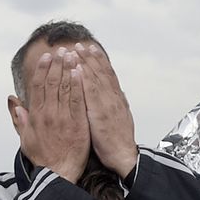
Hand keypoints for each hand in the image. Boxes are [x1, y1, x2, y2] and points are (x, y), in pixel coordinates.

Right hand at [14, 48, 89, 182]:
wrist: (58, 173)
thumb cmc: (42, 157)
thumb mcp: (25, 138)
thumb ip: (19, 118)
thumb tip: (12, 100)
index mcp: (36, 115)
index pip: (38, 86)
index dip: (43, 69)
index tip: (47, 56)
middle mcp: (49, 113)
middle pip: (52, 82)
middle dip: (57, 63)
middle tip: (61, 49)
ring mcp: (63, 117)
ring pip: (65, 88)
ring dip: (68, 69)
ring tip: (72, 54)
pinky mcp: (77, 123)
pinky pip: (78, 100)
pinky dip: (78, 85)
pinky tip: (80, 72)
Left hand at [78, 44, 137, 177]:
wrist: (123, 155)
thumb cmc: (117, 141)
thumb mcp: (120, 118)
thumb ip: (117, 105)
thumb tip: (118, 94)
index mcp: (117, 100)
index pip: (107, 75)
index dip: (99, 61)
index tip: (90, 49)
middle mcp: (113, 98)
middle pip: (101, 72)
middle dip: (90, 57)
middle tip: (80, 45)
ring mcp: (108, 104)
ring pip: (96, 78)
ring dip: (85, 62)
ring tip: (76, 50)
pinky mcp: (100, 112)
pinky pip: (91, 92)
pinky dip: (84, 79)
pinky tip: (77, 69)